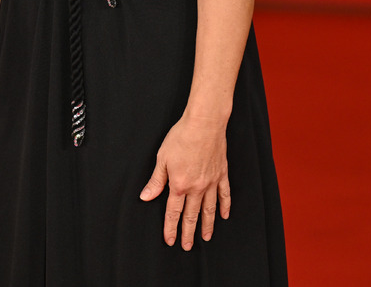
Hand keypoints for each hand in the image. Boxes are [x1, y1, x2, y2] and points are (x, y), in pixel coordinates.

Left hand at [139, 113, 230, 249]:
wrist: (204, 124)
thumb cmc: (181, 137)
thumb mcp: (162, 158)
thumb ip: (156, 180)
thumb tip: (146, 196)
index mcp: (179, 185)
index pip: (173, 212)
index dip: (171, 228)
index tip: (170, 240)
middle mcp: (196, 188)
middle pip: (192, 215)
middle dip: (189, 232)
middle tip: (188, 247)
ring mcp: (211, 182)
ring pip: (209, 209)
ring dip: (207, 225)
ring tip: (206, 237)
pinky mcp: (221, 174)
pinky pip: (224, 194)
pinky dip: (224, 206)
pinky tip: (224, 215)